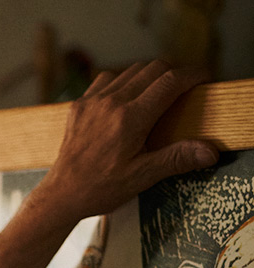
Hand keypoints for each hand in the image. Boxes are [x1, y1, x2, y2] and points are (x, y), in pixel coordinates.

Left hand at [34, 61, 217, 224]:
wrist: (61, 195)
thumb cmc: (100, 188)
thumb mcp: (142, 176)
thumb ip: (176, 158)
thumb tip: (210, 151)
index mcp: (130, 119)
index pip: (170, 81)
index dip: (193, 75)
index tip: (204, 78)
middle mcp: (110, 103)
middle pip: (153, 68)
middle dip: (174, 73)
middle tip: (185, 88)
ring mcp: (92, 102)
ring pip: (130, 70)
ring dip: (149, 75)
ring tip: (159, 93)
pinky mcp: (79, 105)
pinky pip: (106, 80)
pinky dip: (123, 81)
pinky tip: (127, 97)